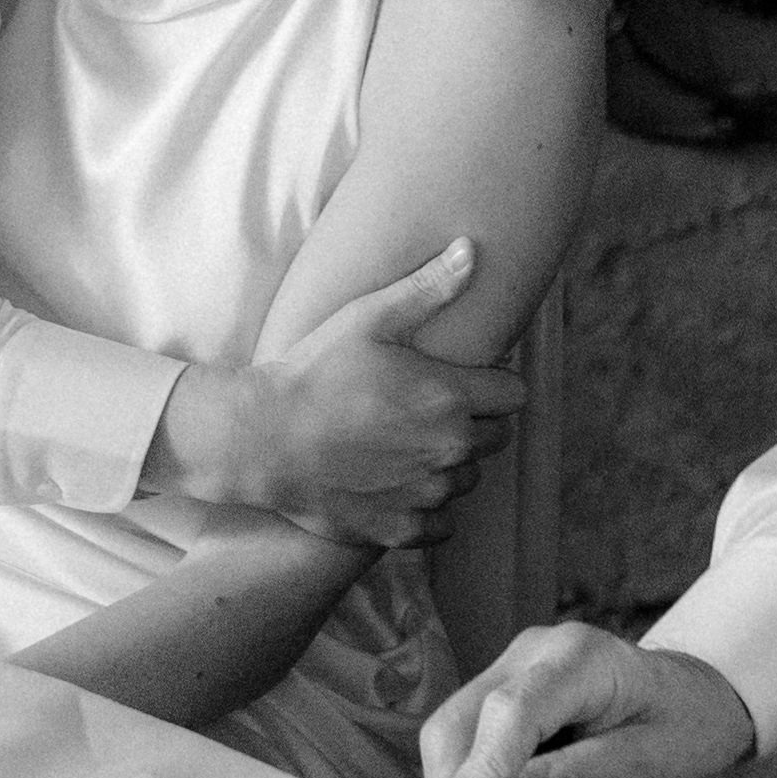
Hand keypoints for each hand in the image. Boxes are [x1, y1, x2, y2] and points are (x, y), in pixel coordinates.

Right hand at [150, 238, 523, 538]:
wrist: (262, 437)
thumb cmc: (314, 370)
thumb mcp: (368, 317)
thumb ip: (428, 288)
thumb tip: (472, 250)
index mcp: (451, 398)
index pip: (514, 395)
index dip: (490, 382)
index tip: (460, 378)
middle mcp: (450, 449)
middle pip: (495, 438)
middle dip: (471, 422)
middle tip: (424, 408)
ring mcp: (427, 492)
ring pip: (466, 479)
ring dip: (447, 464)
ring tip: (404, 443)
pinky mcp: (402, 527)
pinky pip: (442, 524)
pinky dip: (426, 506)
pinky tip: (396, 482)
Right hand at [419, 625, 756, 777]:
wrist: (695, 699)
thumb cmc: (684, 729)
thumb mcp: (648, 767)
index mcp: (579, 658)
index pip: (510, 714)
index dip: (475, 774)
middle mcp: (530, 654)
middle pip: (457, 724)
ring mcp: (509, 671)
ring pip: (452, 740)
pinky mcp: (499, 694)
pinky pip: (468, 748)